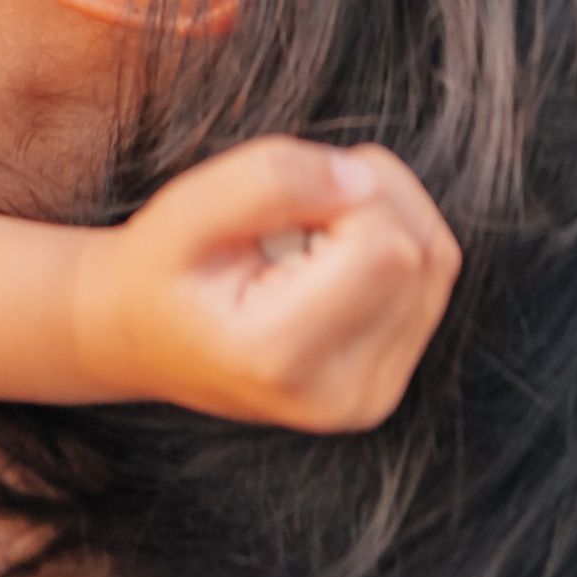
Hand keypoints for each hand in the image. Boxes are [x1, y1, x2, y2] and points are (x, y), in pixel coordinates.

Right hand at [73, 140, 458, 429]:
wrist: (140, 340)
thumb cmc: (157, 272)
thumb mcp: (183, 210)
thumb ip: (270, 179)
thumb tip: (364, 178)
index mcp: (282, 359)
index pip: (385, 247)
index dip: (344, 193)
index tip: (282, 204)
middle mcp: (341, 395)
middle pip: (419, 250)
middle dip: (366, 202)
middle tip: (288, 219)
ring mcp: (371, 397)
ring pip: (436, 260)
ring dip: (381, 218)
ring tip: (304, 239)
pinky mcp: (387, 384)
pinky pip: (431, 280)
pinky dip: (390, 243)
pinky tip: (330, 258)